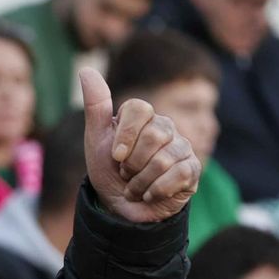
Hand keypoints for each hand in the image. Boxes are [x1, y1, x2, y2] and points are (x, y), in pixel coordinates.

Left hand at [81, 68, 200, 223]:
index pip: (138, 108)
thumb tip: (86, 69)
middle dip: (132, 163)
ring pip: (164, 159)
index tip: (115, 156)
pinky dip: (155, 191)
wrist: (120, 208)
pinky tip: (150, 194)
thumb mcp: (96, 140)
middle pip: (154, 135)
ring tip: (135, 186)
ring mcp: (182, 148)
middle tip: (125, 173)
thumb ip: (95, 106)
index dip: (125, 135)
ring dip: (140, 182)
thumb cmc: (108, 172)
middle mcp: (166, 128)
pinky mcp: (192, 170)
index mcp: (143, 118)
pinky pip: (178, 175)